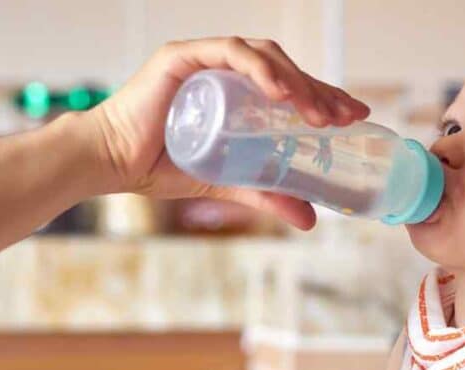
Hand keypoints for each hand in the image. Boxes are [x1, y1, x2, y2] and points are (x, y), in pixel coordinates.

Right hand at [87, 37, 369, 229]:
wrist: (109, 164)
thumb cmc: (160, 167)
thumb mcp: (226, 182)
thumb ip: (266, 195)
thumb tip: (311, 220)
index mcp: (235, 90)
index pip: (290, 84)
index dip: (325, 95)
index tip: (355, 114)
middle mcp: (222, 67)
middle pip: (284, 68)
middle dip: (320, 90)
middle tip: (347, 116)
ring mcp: (203, 58)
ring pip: (264, 57)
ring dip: (298, 82)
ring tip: (320, 115)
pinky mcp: (182, 57)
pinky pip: (230, 53)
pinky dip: (260, 70)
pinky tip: (282, 94)